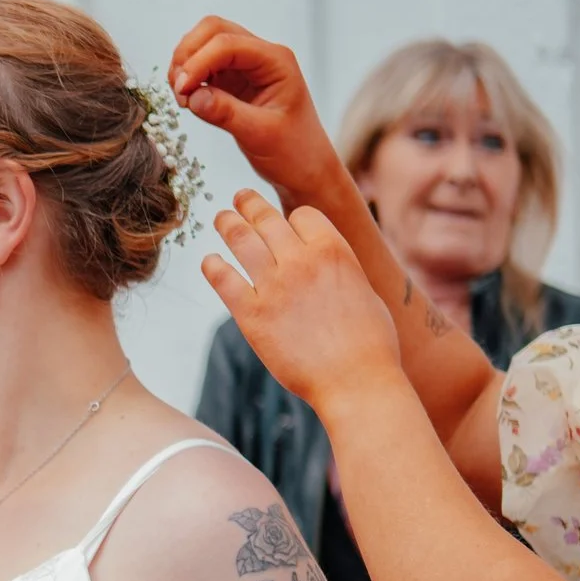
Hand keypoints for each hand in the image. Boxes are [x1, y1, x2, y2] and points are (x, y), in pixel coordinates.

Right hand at [169, 17, 343, 205]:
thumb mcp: (260, 134)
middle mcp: (261, 56)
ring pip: (205, 43)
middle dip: (188, 54)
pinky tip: (187, 99)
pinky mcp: (233, 81)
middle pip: (214, 30)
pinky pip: (204, 65)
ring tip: (182, 96)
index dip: (199, 62)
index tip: (182, 91)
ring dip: (185, 64)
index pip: (229, 44)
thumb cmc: (293, 152)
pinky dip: (189, 76)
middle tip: (179, 89)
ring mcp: (246, 66)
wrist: (304, 169)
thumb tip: (192, 96)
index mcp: (276, 61)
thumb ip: (226, 113)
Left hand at [200, 189, 399, 410]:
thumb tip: (328, 262)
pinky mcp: (252, 315)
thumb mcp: (364, 291)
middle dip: (250, 205)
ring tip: (222, 219)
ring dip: (228, 224)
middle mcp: (302, 261)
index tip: (284, 223)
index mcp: (334, 250)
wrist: (356, 381)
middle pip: (267, 219)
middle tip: (239, 199)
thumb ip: (340, 270)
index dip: (292, 218)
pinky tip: (209, 262)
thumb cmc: (370, 344)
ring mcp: (274, 286)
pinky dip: (213, 266)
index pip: (302, 215)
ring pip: (242, 240)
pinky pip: (224, 279)